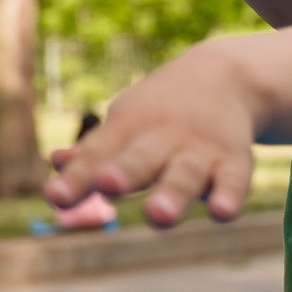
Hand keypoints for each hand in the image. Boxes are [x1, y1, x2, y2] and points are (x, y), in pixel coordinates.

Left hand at [45, 46, 257, 228]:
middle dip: (124, 173)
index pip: (97, 157)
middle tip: (107, 185)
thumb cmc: (160, 110)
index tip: (56, 197)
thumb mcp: (125, 123)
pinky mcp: (235, 163)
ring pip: (185, 175)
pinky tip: (222, 213)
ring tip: (159, 216)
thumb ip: (94, 151)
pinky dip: (229, 196)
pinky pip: (233, 182)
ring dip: (172, 194)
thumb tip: (55, 163)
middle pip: (140, 160)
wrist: (225, 76)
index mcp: (129, 129)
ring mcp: (200, 151)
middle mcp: (163, 139)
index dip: (76, 178)